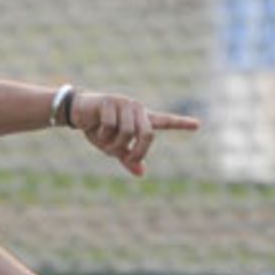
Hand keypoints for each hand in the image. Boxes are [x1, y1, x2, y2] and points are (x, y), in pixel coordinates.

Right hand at [69, 91, 199, 175]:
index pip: (165, 121)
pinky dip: (102, 135)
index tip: (197, 125)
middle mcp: (137, 109)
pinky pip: (111, 126)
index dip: (181, 123)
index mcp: (141, 119)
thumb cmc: (98, 129)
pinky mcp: (110, 101)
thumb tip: (141, 173)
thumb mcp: (113, 147)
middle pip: (148, 134)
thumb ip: (128, 158)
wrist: (77, 112)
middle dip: (137, 151)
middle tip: (128, 158)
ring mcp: (125, 104)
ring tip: (104, 142)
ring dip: (114, 145)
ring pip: (127, 133)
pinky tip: (94, 129)